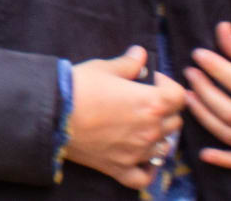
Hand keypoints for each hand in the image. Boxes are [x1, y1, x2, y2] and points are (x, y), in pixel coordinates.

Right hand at [63, 47, 185, 189]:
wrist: (52, 112)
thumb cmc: (79, 86)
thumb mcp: (103, 68)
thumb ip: (127, 63)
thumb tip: (140, 54)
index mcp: (151, 103)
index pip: (178, 95)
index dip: (167, 84)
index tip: (151, 80)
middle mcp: (151, 130)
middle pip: (174, 122)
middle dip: (164, 110)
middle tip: (144, 102)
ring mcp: (138, 152)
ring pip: (164, 148)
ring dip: (157, 137)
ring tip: (141, 128)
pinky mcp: (120, 167)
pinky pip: (144, 176)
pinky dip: (147, 169)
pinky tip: (143, 160)